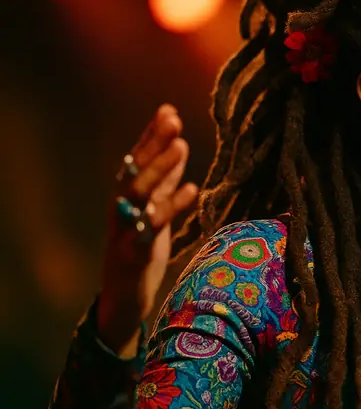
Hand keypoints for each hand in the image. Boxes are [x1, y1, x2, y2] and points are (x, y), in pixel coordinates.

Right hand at [96, 104, 198, 356]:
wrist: (125, 298)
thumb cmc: (141, 250)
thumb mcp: (156, 210)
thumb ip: (165, 181)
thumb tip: (179, 145)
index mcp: (127, 198)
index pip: (137, 159)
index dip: (151, 135)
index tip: (168, 110)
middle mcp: (121, 209)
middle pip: (136, 170)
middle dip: (154, 144)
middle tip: (173, 120)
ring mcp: (125, 229)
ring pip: (138, 193)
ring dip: (159, 168)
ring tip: (181, 145)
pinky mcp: (133, 252)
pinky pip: (151, 226)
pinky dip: (170, 206)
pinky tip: (191, 189)